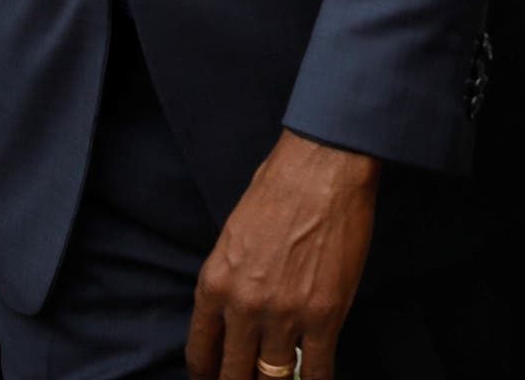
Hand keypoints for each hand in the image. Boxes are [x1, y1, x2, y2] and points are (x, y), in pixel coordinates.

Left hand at [185, 131, 378, 379]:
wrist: (322, 166)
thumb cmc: (279, 188)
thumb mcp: (234, 237)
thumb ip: (231, 281)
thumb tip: (236, 318)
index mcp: (214, 284)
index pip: (200, 354)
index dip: (208, 377)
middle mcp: (243, 307)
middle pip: (233, 376)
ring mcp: (284, 315)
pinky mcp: (324, 315)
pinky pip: (315, 370)